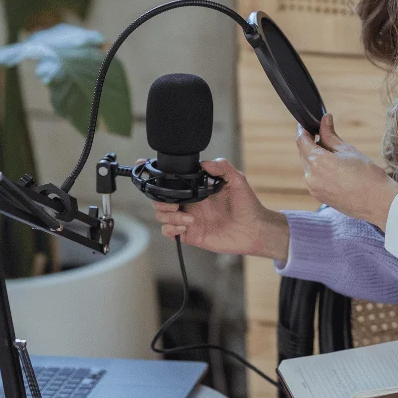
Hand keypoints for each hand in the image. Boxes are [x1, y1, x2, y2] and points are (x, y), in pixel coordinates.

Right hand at [151, 158, 289, 260]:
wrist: (255, 229)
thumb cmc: (247, 205)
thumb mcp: (237, 180)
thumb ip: (222, 167)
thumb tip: (204, 163)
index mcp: (197, 189)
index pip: (172, 181)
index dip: (156, 175)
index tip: (142, 165)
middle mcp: (190, 203)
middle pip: (160, 199)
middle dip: (159, 199)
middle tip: (174, 202)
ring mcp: (188, 219)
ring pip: (162, 215)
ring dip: (169, 214)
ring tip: (187, 216)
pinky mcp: (190, 234)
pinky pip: (169, 231)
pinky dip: (171, 228)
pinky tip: (186, 225)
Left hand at [297, 113, 397, 229]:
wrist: (379, 202)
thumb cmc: (367, 174)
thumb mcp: (348, 150)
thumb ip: (330, 135)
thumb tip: (324, 119)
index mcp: (317, 162)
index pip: (301, 141)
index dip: (303, 130)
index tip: (307, 124)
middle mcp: (311, 177)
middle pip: (304, 154)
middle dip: (312, 145)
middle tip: (326, 137)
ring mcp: (314, 189)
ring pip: (309, 167)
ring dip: (316, 159)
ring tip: (336, 157)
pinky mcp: (319, 197)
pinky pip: (314, 179)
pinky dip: (320, 171)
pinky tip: (336, 171)